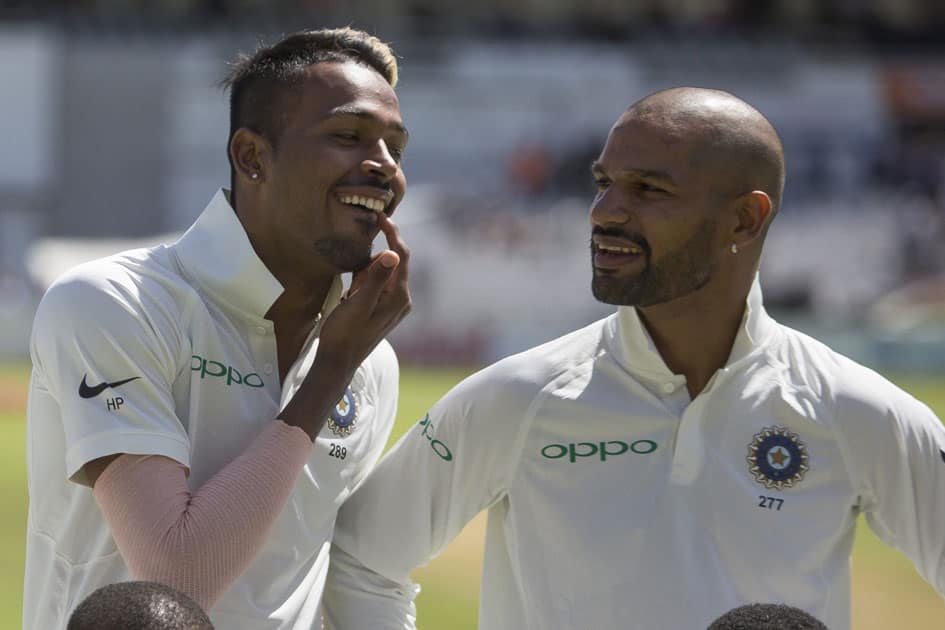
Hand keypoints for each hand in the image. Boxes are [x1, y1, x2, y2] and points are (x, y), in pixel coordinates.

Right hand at [321, 212, 410, 365]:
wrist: (338, 361)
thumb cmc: (344, 334)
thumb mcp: (358, 304)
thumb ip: (375, 279)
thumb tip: (392, 254)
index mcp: (399, 296)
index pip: (401, 255)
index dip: (392, 233)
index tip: (380, 215)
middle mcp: (401, 299)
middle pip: (391, 263)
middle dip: (371, 262)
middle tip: (354, 281)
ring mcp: (393, 304)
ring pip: (381, 273)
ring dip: (365, 274)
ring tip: (351, 296)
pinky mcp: (383, 307)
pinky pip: (375, 284)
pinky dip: (363, 283)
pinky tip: (351, 297)